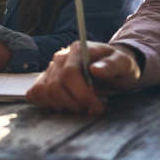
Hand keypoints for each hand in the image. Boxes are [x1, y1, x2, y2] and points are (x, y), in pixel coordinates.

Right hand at [25, 41, 139, 114]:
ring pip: (43, 92)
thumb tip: (95, 69)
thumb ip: (113, 65)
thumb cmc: (119, 67)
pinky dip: (46, 104)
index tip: (97, 107)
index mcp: (78, 50)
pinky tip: (64, 105)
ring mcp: (50, 69)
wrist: (112, 69)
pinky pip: (35, 94)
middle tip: (90, 110)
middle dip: (74, 104)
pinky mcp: (44, 80)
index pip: (69, 73)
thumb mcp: (125, 65)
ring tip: (79, 107)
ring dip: (62, 106)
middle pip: (55, 85)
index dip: (81, 94)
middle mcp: (60, 57)